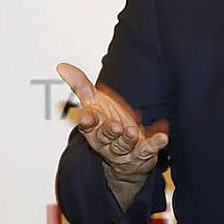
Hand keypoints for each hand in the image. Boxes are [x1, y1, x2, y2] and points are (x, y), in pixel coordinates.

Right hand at [57, 63, 167, 210]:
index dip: (88, 122)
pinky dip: (155, 144)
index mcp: (94, 129)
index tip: (88, 116)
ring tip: (133, 131)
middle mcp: (107, 142)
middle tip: (115, 125)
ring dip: (128, 139)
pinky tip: (162, 138)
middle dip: (109, 132)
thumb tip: (61, 66)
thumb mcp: (94, 103)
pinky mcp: (141, 156)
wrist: (124, 158)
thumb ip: (80, 86)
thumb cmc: (107, 123)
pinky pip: (147, 151)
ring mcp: (124, 152)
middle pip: (105, 138)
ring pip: (123, 146)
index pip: (88, 126)